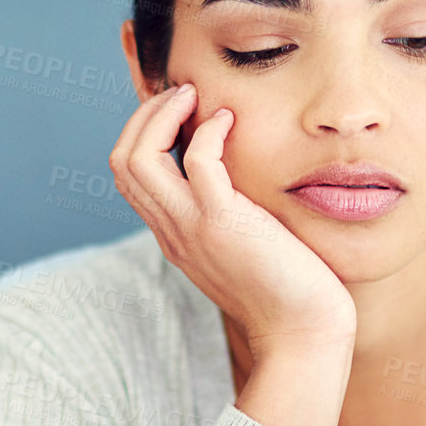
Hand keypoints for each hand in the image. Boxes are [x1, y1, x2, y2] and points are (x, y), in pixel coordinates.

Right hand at [108, 83, 355, 358]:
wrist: (303, 333)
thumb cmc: (288, 291)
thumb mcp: (243, 247)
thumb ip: (227, 216)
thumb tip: (237, 179)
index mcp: (173, 236)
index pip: (128, 176)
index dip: (142, 133)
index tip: (177, 111)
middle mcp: (172, 231)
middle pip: (121, 161)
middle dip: (144, 115)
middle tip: (180, 93)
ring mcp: (192, 228)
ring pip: (138, 159)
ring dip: (161, 114)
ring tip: (193, 96)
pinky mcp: (223, 224)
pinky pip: (198, 161)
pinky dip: (207, 129)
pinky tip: (230, 121)